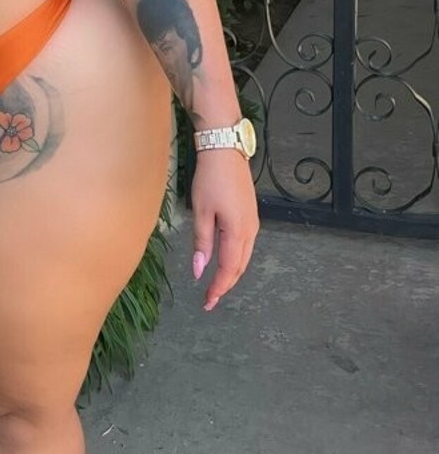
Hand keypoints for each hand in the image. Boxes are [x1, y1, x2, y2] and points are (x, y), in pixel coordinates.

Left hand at [190, 150, 259, 311]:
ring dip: (232, 272)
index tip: (207, 302)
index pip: (229, 269)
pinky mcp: (250, 215)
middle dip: (225, 284)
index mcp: (237, 232)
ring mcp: (253, 222)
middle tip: (210, 299)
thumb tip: (200, 270)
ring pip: (244, 257)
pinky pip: (245, 245)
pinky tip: (225, 260)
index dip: (218, 287)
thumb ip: (202, 242)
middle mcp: (250, 231)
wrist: (225, 151)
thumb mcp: (201, 211)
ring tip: (216, 284)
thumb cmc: (210, 179)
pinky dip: (236, 258)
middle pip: (240, 266)